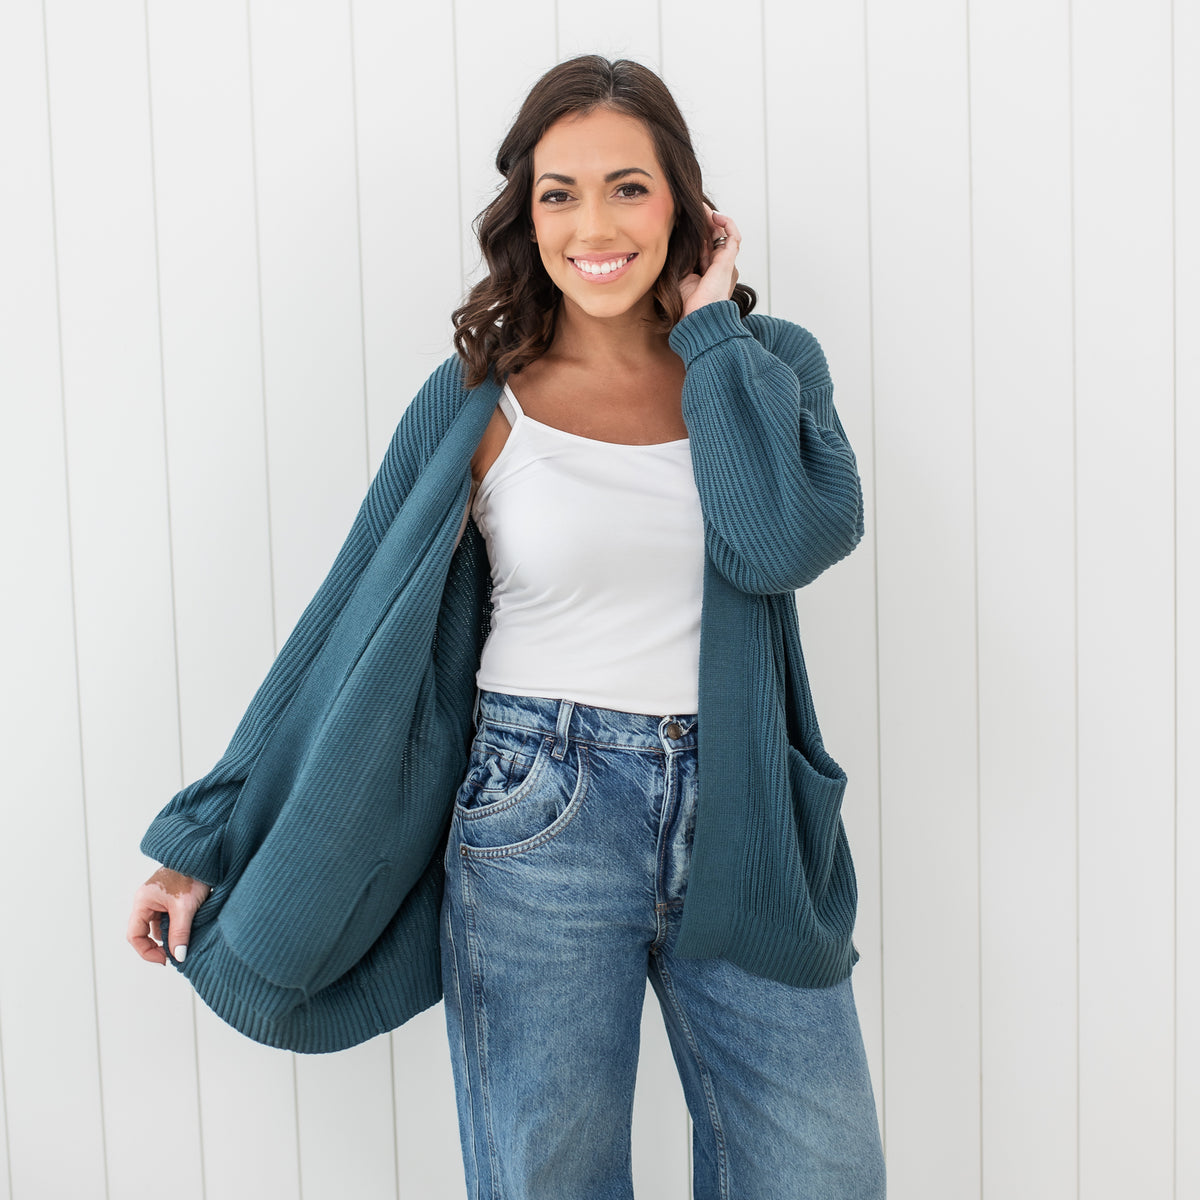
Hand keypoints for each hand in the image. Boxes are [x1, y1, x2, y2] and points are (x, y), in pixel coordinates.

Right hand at [127, 866, 210, 965]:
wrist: (207, 857)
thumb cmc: (192, 875)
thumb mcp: (185, 908)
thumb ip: (179, 933)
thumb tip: (178, 956)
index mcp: (143, 901)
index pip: (135, 935)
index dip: (147, 951)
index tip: (165, 959)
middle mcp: (147, 900)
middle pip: (145, 932)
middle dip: (160, 944)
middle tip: (177, 953)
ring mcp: (158, 899)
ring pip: (159, 926)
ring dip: (170, 935)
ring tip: (186, 939)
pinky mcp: (170, 898)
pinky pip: (168, 918)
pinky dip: (177, 926)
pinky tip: (189, 929)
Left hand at [678, 203, 740, 317]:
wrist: (698, 315)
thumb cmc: (687, 303)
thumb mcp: (679, 275)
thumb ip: (680, 258)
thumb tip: (673, 239)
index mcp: (705, 271)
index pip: (703, 245)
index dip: (696, 231)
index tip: (684, 218)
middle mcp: (717, 266)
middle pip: (713, 237)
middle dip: (703, 221)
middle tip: (692, 207)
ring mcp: (725, 262)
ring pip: (722, 234)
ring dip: (713, 219)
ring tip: (702, 208)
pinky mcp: (729, 260)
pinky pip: (733, 236)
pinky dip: (727, 223)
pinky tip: (715, 215)